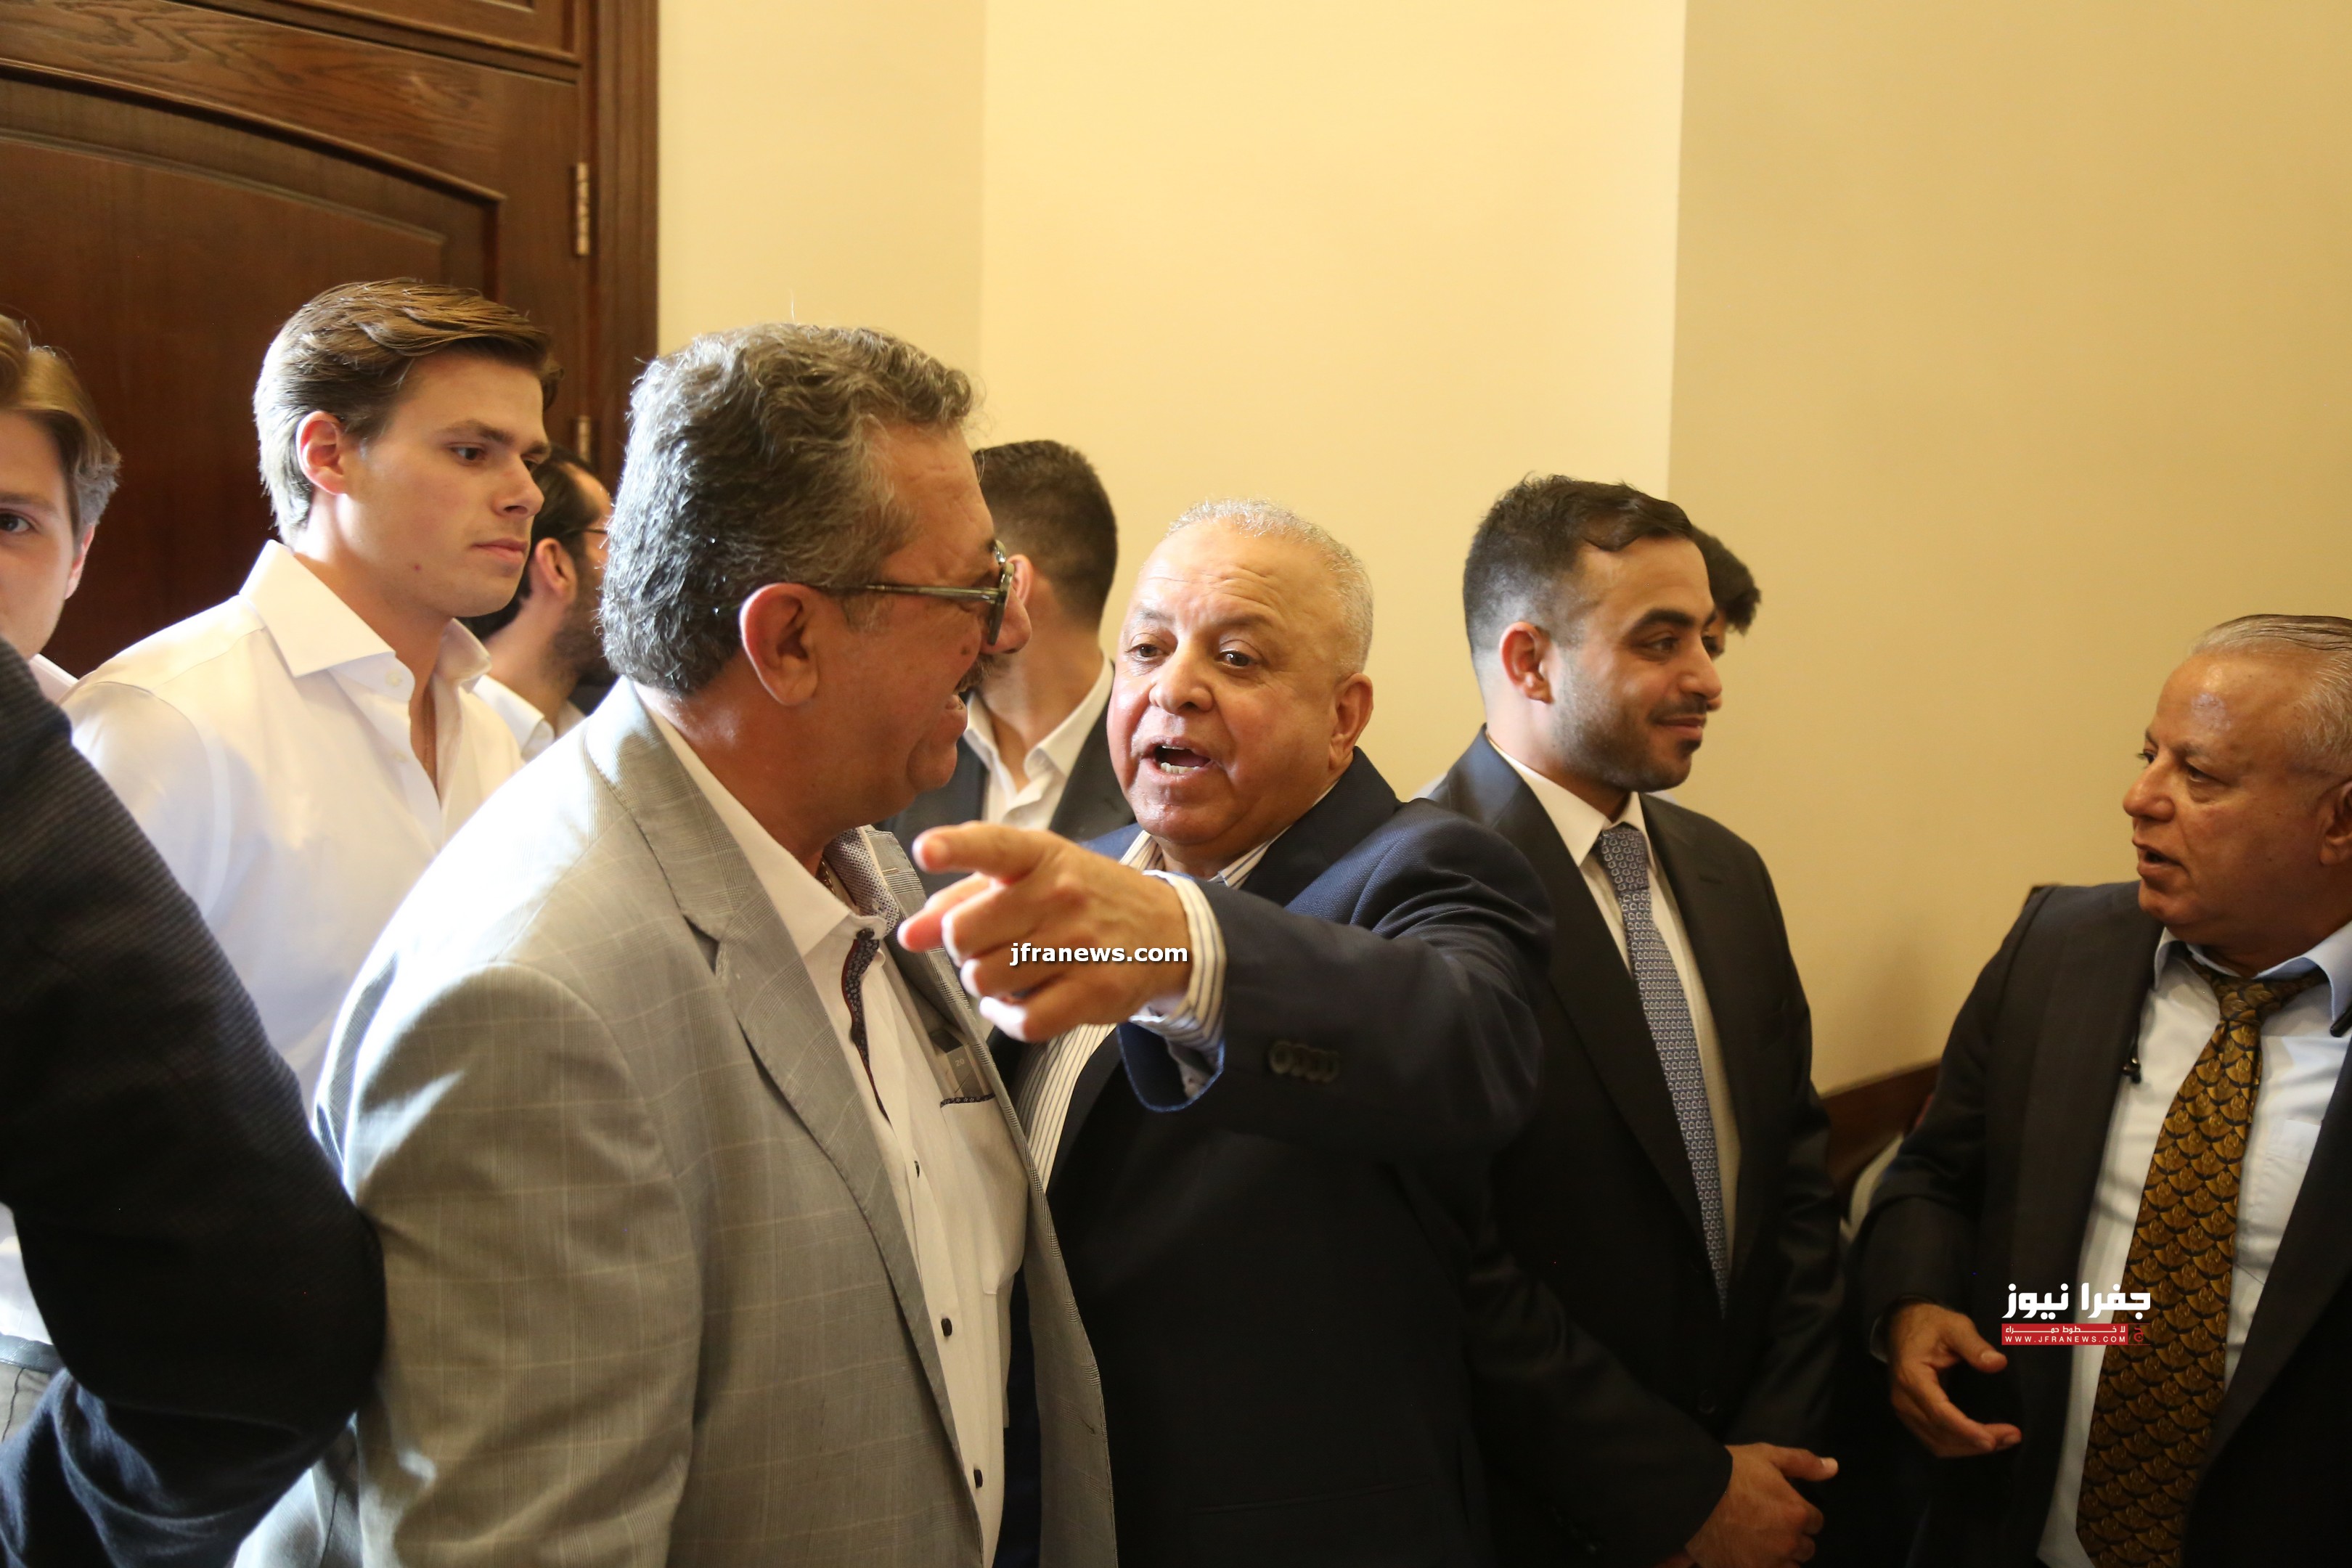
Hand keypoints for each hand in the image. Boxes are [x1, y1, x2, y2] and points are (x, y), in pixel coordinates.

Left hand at [898, 822, 1193, 1040]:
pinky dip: (1006, 1016)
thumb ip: (964, 898)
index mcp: (1041, 856)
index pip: (993, 846)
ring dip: (983, 982)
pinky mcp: (1095, 991)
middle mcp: (1060, 894)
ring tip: (1006, 970)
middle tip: (984, 944)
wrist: (1166, 931)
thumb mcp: (1030, 878)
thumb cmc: (1085, 898)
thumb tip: (912, 934)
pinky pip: (1022, 1020)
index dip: (955, 848)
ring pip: (985, 979)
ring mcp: (1081, 944)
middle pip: (965, 934)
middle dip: (961, 947)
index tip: (927, 850)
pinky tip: (1013, 1002)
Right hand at [1683, 1444, 1834, 1567]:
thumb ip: (1803, 1462)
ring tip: (1761, 1545)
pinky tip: (1750, 1556)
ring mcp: (1768, 1563)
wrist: (1692, 1495)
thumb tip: (1834, 1467)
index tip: (1784, 1508)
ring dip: (1782, 1558)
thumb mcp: (1767, 1456)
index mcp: (1797, 1513)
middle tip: (1771, 1526)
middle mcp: (1788, 1542)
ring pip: (1789, 1567)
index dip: (1800, 1514)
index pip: (1816, 1522)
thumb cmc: (1731, 1472)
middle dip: (1793, 1538)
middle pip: (1805, 1549)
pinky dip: (1763, 1566)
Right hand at [1886, 1301, 2019, 1456]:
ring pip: (1938, 1444)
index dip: (1967, 1430)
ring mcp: (1904, 1410)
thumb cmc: (1930, 1325)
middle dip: (1976, 1442)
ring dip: (1969, 1448)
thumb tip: (1998, 1363)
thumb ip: (1974, 1345)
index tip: (1995, 1439)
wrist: (1902, 1325)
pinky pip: (1934, 1441)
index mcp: (1912, 1377)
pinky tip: (1981, 1440)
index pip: (1940, 1413)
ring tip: (2002, 1441)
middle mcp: (1904, 1399)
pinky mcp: (1911, 1416)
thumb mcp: (1954, 1326)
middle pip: (1941, 1435)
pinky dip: (1959, 1446)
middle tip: (2011, 1437)